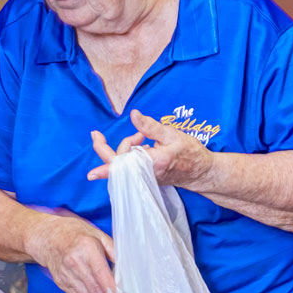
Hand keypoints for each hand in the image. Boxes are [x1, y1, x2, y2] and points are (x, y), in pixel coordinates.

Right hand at [25, 213, 118, 292]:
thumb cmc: (76, 233)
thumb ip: (114, 250)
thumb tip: (126, 268)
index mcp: (87, 248)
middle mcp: (75, 262)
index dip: (111, 290)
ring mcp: (65, 273)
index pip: (100, 274)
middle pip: (93, 289)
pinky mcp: (60, 282)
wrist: (48, 236)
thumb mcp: (98, 235)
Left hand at [87, 110, 215, 186]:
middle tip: (136, 134)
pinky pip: (130, 166)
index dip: (105, 170)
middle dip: (122, 144)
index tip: (91, 174)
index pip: (124, 167)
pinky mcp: (145, 178)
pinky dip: (134, 154)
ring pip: (124, 162)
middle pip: (119, 161)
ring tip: (144, 138)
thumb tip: (133, 114)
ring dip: (130, 147)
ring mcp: (145, 178)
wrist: (201, 172)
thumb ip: (150, 126)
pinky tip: (145, 147)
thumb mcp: (172, 134)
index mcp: (152, 162)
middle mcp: (146, 174)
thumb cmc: (190, 153)